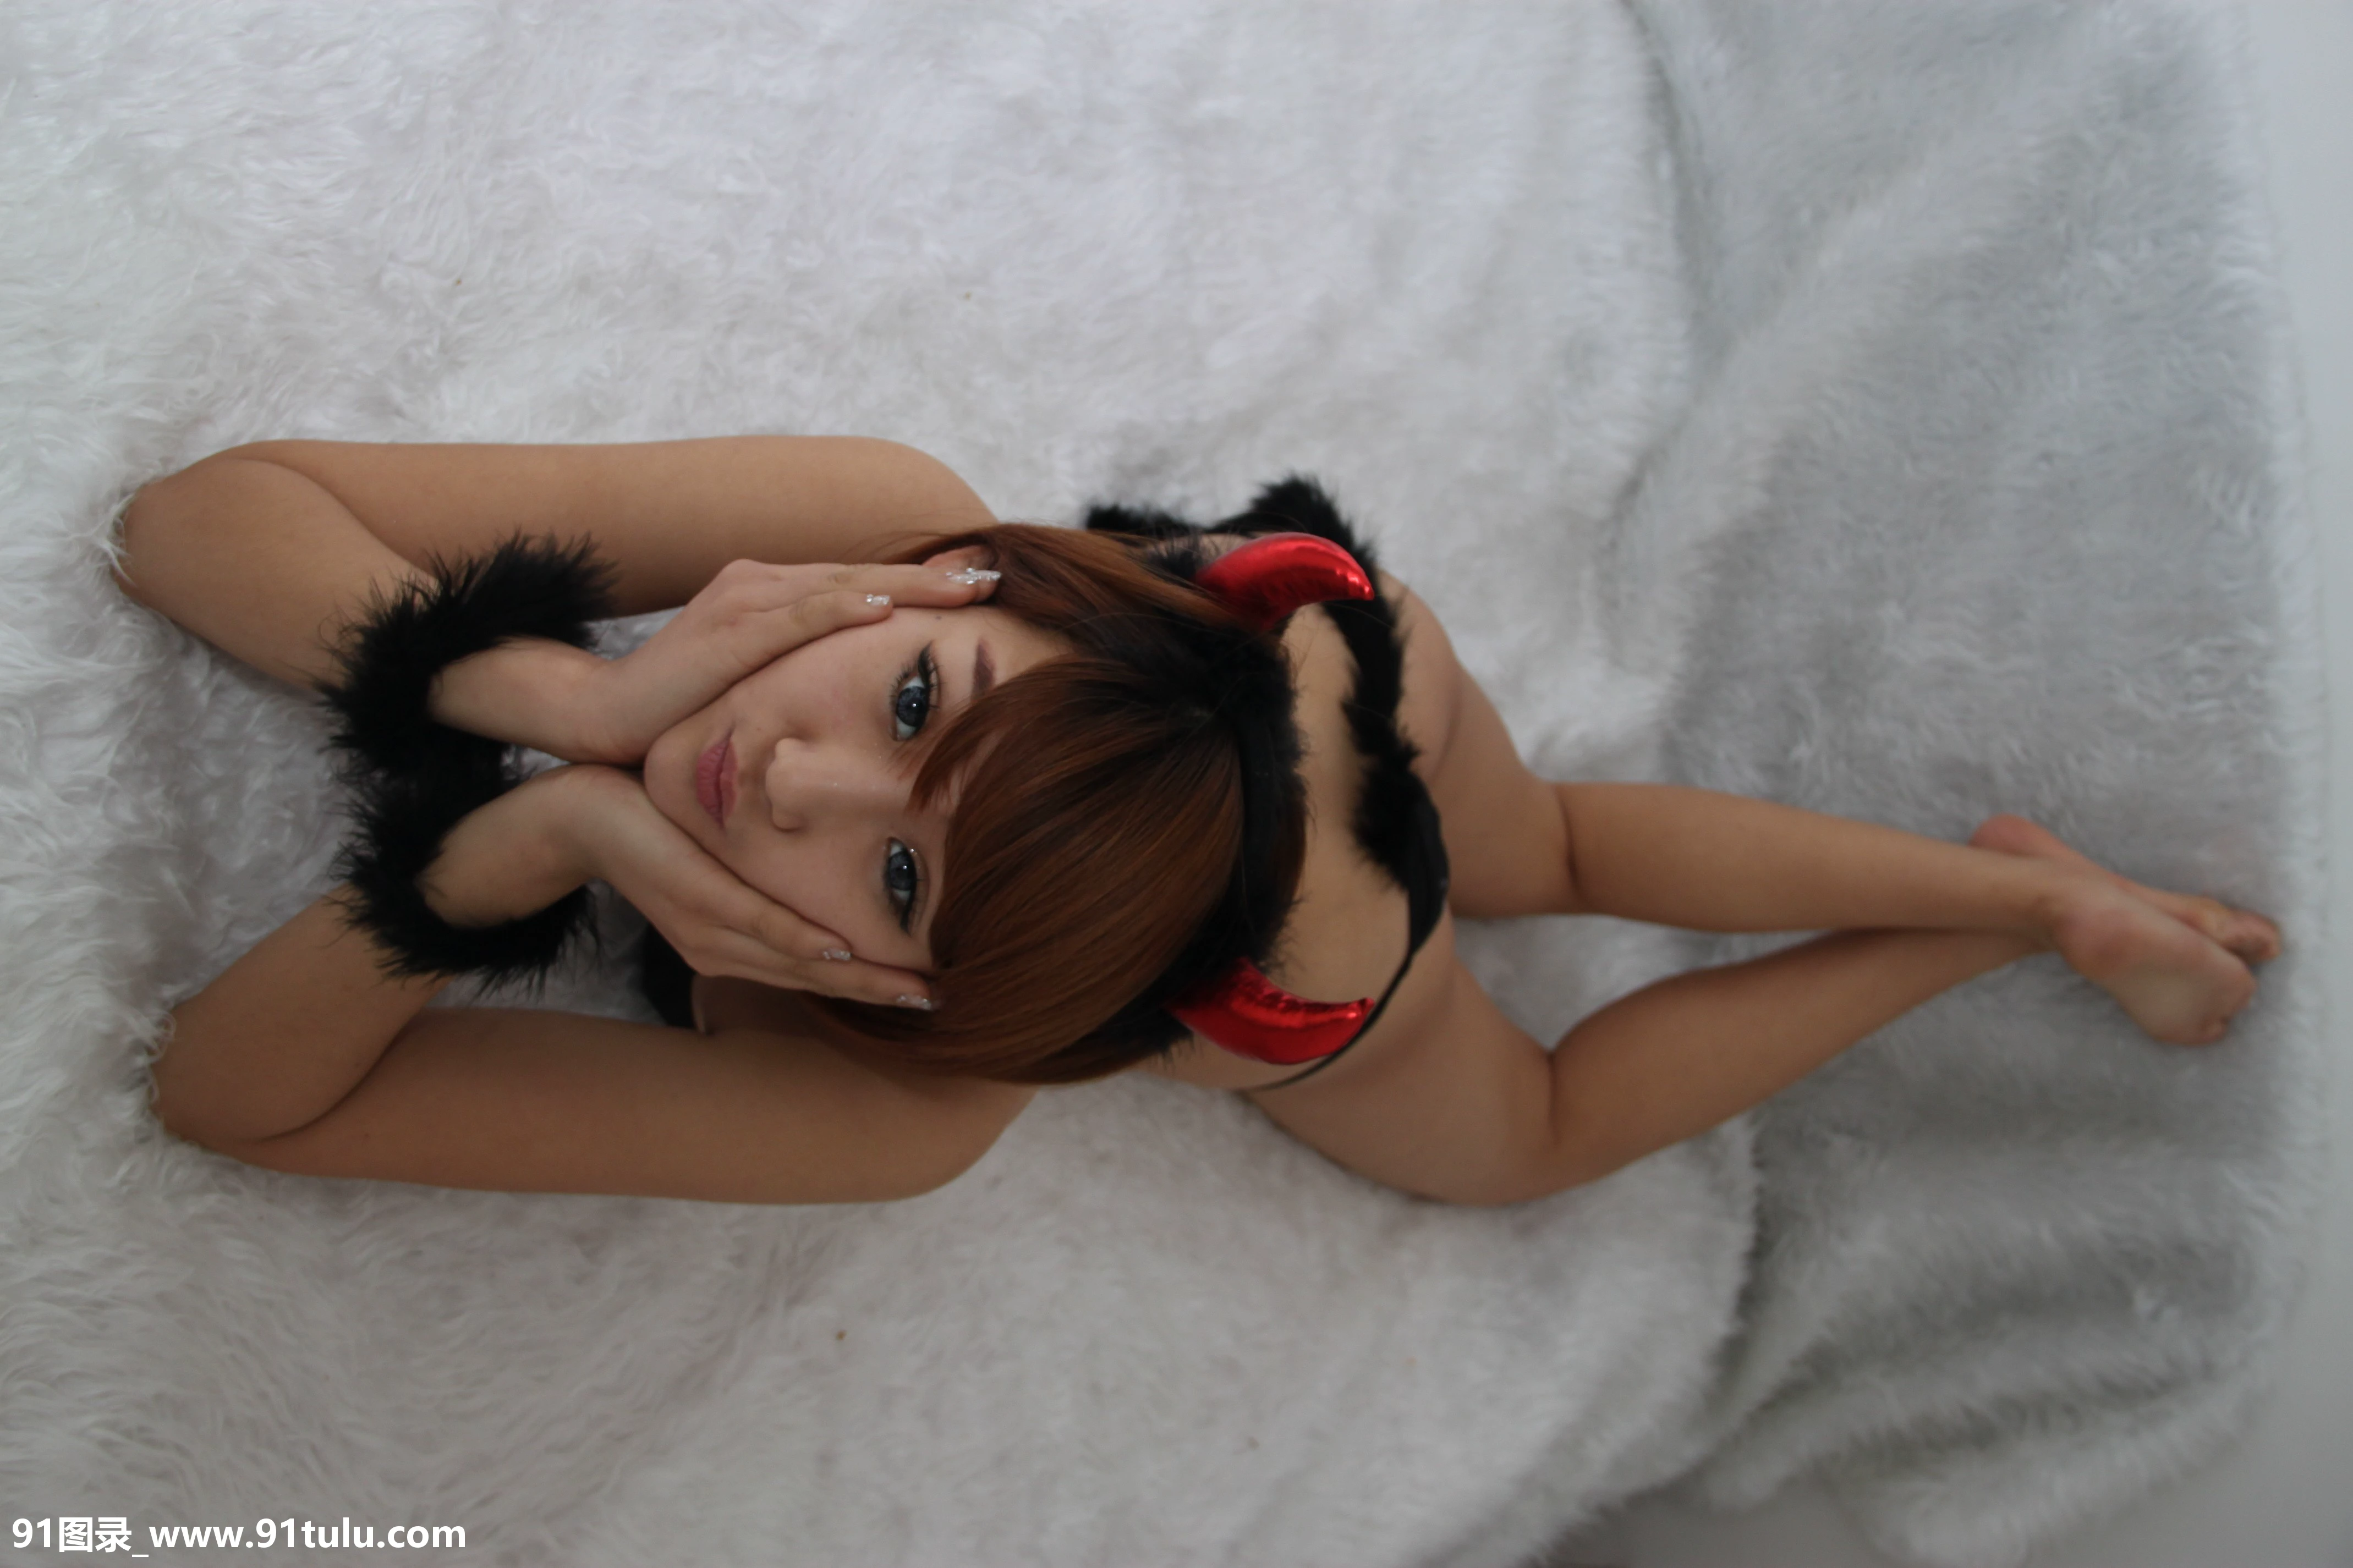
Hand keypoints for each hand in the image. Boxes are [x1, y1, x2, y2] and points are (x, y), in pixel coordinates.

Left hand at [545, 764, 933, 1006]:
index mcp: (728, 948)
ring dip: (859, 979)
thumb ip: (759, 879)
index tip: (927, 990)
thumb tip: (813, 870)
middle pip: (817, 982)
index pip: (812, 975)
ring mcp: (709, 930)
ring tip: (914, 983)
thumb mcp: (713, 862)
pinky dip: (804, 938)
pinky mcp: (696, 897)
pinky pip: (759, 922)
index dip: (871, 985)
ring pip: (797, 962)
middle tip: (940, 997)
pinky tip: (843, 949)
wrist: (571, 819)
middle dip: (881, 992)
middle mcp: (722, 953)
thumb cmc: (649, 831)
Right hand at [569, 552, 999, 765]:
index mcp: (770, 593)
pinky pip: (797, 616)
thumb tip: (857, 679)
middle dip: (932, 576)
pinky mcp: (729, 631)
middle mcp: (761, 584)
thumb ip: (799, 668)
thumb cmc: (681, 704)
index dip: (921, 581)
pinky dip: (843, 608)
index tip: (979, 582)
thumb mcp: (754, 680)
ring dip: (909, 584)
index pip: (859, 583)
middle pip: (862, 575)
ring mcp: (744, 601)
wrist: (601, 714)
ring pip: (843, 585)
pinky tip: (885, 607)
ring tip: (966, 585)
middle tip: (993, 576)